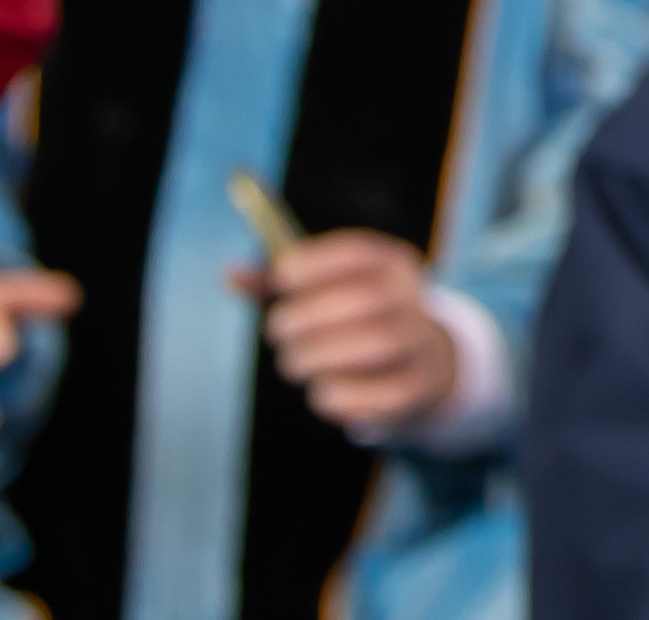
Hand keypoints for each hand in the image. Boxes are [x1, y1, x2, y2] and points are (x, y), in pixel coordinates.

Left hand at [241, 229, 457, 433]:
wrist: (421, 364)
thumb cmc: (353, 321)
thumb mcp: (324, 292)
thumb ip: (277, 283)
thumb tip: (228, 273)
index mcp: (391, 264)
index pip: (361, 252)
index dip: (318, 260)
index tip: (283, 276)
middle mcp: (412, 300)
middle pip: (366, 299)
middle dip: (309, 316)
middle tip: (277, 331)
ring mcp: (417, 344)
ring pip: (373, 345)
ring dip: (318, 356)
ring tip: (295, 361)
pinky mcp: (412, 389)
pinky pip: (373, 395)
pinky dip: (336, 395)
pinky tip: (322, 389)